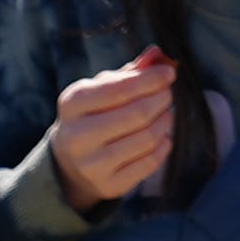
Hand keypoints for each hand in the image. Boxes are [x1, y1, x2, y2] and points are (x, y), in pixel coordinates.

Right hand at [48, 46, 176, 212]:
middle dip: (161, 99)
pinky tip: (162, 137)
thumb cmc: (93, 115)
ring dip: (166, 121)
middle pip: (138, 113)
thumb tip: (158, 55)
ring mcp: (91, 165)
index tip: (169, 73)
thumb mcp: (102, 88)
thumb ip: (131, 71)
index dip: (151, 79)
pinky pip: (150, 162)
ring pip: (147, 138)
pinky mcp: (108, 186)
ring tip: (165, 114)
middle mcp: (77, 137)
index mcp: (72, 104)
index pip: (120, 88)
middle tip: (168, 94)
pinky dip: (164, 145)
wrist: (70, 163)